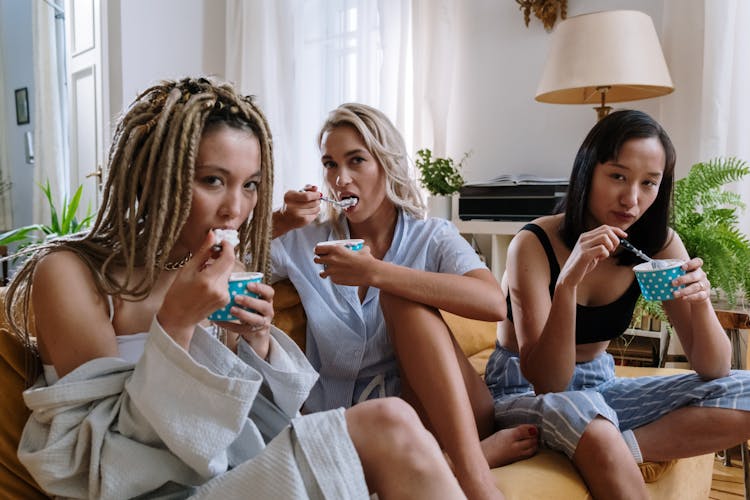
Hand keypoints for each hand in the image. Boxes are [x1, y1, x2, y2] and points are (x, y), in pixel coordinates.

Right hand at [158, 232, 235, 346]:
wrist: (178, 318)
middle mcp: (219, 289)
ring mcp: (224, 296)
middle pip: (230, 264)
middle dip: (222, 256)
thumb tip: (212, 235)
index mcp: (208, 280)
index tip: (222, 241)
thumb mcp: (187, 269)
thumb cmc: (177, 294)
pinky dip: (219, 277)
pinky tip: (207, 282)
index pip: (228, 258)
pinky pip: (226, 282)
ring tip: (204, 271)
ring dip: (220, 267)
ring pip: (228, 273)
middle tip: (210, 253)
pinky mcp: (226, 300)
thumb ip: (203, 252)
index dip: (228, 246)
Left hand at [216, 280, 274, 358]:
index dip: (260, 288)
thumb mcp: (252, 300)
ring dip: (243, 314)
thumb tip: (225, 279)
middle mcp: (268, 311)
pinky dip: (230, 325)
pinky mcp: (254, 332)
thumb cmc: (251, 310)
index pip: (269, 292)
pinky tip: (219, 321)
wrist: (257, 332)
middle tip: (236, 298)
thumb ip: (244, 291)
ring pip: (256, 319)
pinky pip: (242, 329)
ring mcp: (263, 323)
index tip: (248, 285)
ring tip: (231, 310)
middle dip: (250, 301)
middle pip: (263, 306)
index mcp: (267, 300)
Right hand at [278, 185, 321, 229]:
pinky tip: (309, 211)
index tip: (319, 194)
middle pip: (313, 203)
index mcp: (289, 197)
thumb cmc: (291, 204)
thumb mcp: (295, 194)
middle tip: (317, 199)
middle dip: (317, 200)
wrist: (284, 219)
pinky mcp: (303, 221)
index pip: (307, 196)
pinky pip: (315, 214)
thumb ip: (306, 190)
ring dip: (317, 206)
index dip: (315, 195)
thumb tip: (316, 188)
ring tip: (312, 205)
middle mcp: (292, 207)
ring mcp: (298, 215)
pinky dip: (315, 212)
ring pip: (316, 209)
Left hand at [314, 243, 374, 285]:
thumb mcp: (359, 249)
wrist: (370, 272)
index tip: (320, 252)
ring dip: (325, 271)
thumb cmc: (366, 259)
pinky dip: (334, 277)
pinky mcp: (335, 280)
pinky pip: (331, 278)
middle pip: (316, 259)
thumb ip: (354, 248)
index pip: (317, 248)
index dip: (318, 250)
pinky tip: (341, 276)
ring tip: (331, 271)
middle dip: (319, 260)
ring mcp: (332, 271)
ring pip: (321, 272)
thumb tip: (359, 247)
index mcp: (335, 249)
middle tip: (324, 261)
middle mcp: (331, 259)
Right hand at [558, 225, 625, 287]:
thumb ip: (601, 245)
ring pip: (605, 238)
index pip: (604, 227)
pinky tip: (599, 259)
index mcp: (586, 236)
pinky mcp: (584, 254)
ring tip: (605, 254)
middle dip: (615, 240)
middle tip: (613, 249)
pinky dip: (605, 255)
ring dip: (610, 247)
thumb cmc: (583, 264)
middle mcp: (584, 238)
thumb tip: (616, 240)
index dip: (617, 230)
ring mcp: (583, 245)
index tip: (625, 236)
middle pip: (606, 231)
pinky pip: (602, 249)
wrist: (569, 276)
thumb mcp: (592, 252)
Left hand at [672, 257, 710, 302]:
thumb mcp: (682, 275)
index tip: (682, 267)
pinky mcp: (705, 294)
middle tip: (672, 283)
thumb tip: (654, 273)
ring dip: (684, 291)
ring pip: (696, 287)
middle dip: (683, 279)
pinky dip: (690, 297)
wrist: (696, 294)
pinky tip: (683, 298)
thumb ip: (673, 272)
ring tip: (674, 294)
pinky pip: (699, 295)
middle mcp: (701, 275)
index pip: (698, 262)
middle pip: (694, 276)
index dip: (691, 263)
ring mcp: (704, 285)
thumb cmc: (685, 281)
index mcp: (696, 268)